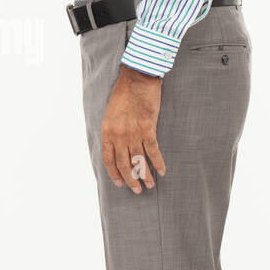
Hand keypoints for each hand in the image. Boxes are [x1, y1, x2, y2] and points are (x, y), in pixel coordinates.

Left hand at [100, 66, 166, 193]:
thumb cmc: (123, 93)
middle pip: (124, 164)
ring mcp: (133, 133)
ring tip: (150, 185)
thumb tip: (118, 146)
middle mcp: (119, 135)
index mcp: (107, 131)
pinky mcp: (148, 128)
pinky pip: (153, 150)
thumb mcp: (110, 113)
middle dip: (130, 179)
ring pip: (139, 160)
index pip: (108, 159)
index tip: (119, 183)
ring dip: (145, 175)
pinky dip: (158, 162)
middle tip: (137, 190)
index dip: (114, 173)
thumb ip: (113, 130)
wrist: (137, 78)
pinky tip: (162, 171)